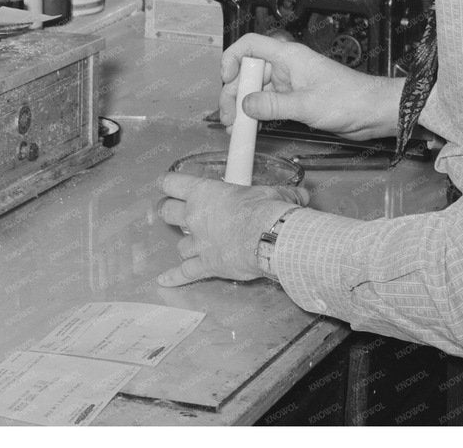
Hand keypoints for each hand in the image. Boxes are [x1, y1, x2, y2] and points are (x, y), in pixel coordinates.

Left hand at [156, 171, 307, 285]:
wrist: (270, 238)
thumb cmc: (267, 211)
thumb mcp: (273, 194)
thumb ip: (281, 194)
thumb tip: (298, 196)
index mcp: (205, 193)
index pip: (173, 183)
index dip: (167, 183)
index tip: (165, 184)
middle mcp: (195, 216)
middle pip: (167, 212)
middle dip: (167, 211)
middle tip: (169, 210)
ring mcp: (198, 242)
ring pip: (179, 244)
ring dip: (184, 244)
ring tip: (190, 244)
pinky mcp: (206, 265)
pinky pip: (185, 272)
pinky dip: (174, 277)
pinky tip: (164, 280)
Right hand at [219, 33, 403, 141]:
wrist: (375, 112)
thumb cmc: (351, 99)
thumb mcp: (307, 104)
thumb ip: (272, 106)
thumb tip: (244, 106)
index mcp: (288, 56)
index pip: (250, 45)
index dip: (232, 59)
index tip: (226, 80)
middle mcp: (286, 67)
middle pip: (249, 73)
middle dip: (235, 94)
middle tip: (228, 118)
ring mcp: (291, 84)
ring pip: (257, 91)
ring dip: (244, 109)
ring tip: (236, 128)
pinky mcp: (296, 100)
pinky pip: (269, 104)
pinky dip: (258, 115)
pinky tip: (251, 128)